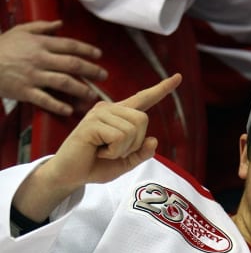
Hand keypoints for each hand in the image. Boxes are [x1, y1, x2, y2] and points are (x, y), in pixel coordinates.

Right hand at [0, 20, 106, 114]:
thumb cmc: (3, 47)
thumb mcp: (21, 31)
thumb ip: (42, 28)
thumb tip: (60, 24)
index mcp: (40, 44)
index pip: (69, 45)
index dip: (86, 50)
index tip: (98, 55)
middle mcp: (40, 59)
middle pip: (72, 64)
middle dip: (91, 70)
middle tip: (103, 76)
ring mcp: (33, 76)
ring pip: (63, 83)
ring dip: (80, 89)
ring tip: (92, 95)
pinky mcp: (26, 91)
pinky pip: (45, 100)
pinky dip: (58, 106)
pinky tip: (69, 110)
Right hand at [12, 73, 181, 220]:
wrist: (71, 175)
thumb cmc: (95, 166)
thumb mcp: (126, 162)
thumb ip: (141, 153)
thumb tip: (154, 140)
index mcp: (119, 115)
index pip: (144, 99)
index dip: (162, 89)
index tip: (178, 77)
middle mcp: (110, 108)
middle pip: (143, 120)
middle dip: (135, 143)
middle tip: (114, 152)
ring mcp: (100, 113)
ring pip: (133, 130)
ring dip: (123, 150)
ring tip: (104, 152)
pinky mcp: (92, 123)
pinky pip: (119, 137)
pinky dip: (114, 152)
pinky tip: (99, 152)